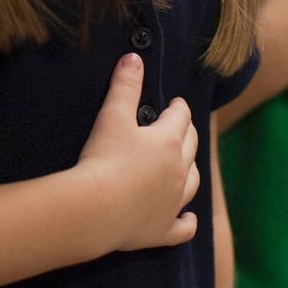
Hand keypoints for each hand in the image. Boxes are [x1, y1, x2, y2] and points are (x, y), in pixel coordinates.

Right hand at [76, 53, 200, 252]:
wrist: (95, 209)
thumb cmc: (102, 158)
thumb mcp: (112, 115)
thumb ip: (125, 85)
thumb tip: (134, 57)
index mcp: (169, 141)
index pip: (181, 117)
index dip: (178, 108)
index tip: (175, 103)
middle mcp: (180, 171)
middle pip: (191, 147)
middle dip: (187, 134)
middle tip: (179, 127)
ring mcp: (174, 202)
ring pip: (193, 183)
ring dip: (191, 171)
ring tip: (185, 165)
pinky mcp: (163, 229)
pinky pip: (183, 226)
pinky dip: (187, 221)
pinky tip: (187, 218)